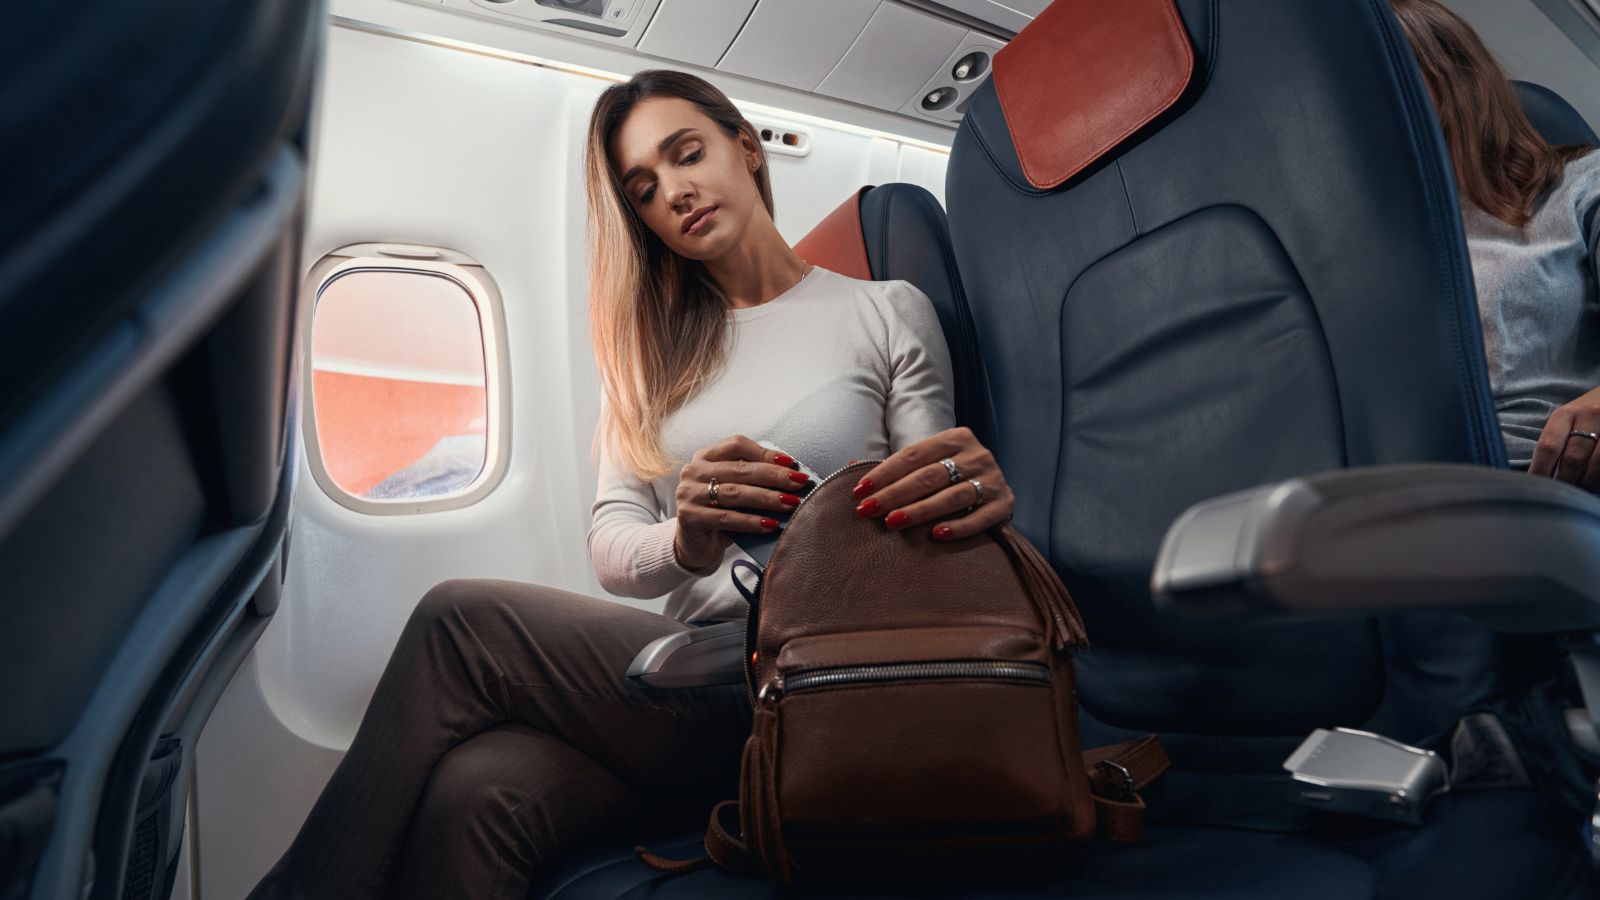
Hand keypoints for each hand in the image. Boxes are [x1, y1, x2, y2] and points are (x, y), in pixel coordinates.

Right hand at [673, 435, 811, 570]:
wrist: (695, 547)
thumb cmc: (720, 514)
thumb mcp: (735, 492)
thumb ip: (753, 481)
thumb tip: (791, 477)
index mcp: (705, 457)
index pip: (736, 445)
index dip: (765, 453)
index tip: (790, 463)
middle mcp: (693, 472)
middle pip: (739, 469)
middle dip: (773, 476)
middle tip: (798, 483)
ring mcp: (688, 494)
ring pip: (735, 493)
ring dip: (766, 498)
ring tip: (790, 503)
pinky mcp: (688, 517)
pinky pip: (727, 518)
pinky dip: (752, 521)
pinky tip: (771, 525)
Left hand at [848, 426, 1014, 540]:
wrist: (992, 487)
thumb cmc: (949, 476)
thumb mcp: (927, 463)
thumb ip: (895, 467)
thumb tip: (850, 467)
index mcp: (956, 437)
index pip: (913, 455)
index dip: (884, 473)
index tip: (860, 491)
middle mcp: (977, 454)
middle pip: (929, 476)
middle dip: (894, 494)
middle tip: (869, 510)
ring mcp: (993, 479)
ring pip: (953, 496)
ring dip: (920, 510)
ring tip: (893, 522)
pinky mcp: (1005, 503)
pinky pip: (981, 517)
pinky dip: (959, 526)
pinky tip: (937, 534)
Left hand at [1529, 386, 1599, 489]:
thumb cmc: (1588, 412)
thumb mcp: (1569, 418)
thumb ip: (1557, 441)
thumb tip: (1541, 475)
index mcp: (1566, 414)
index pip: (1548, 447)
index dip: (1540, 471)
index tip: (1535, 487)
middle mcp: (1589, 416)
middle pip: (1573, 459)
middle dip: (1565, 481)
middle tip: (1562, 492)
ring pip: (1596, 465)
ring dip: (1587, 483)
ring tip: (1582, 488)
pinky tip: (1597, 481)